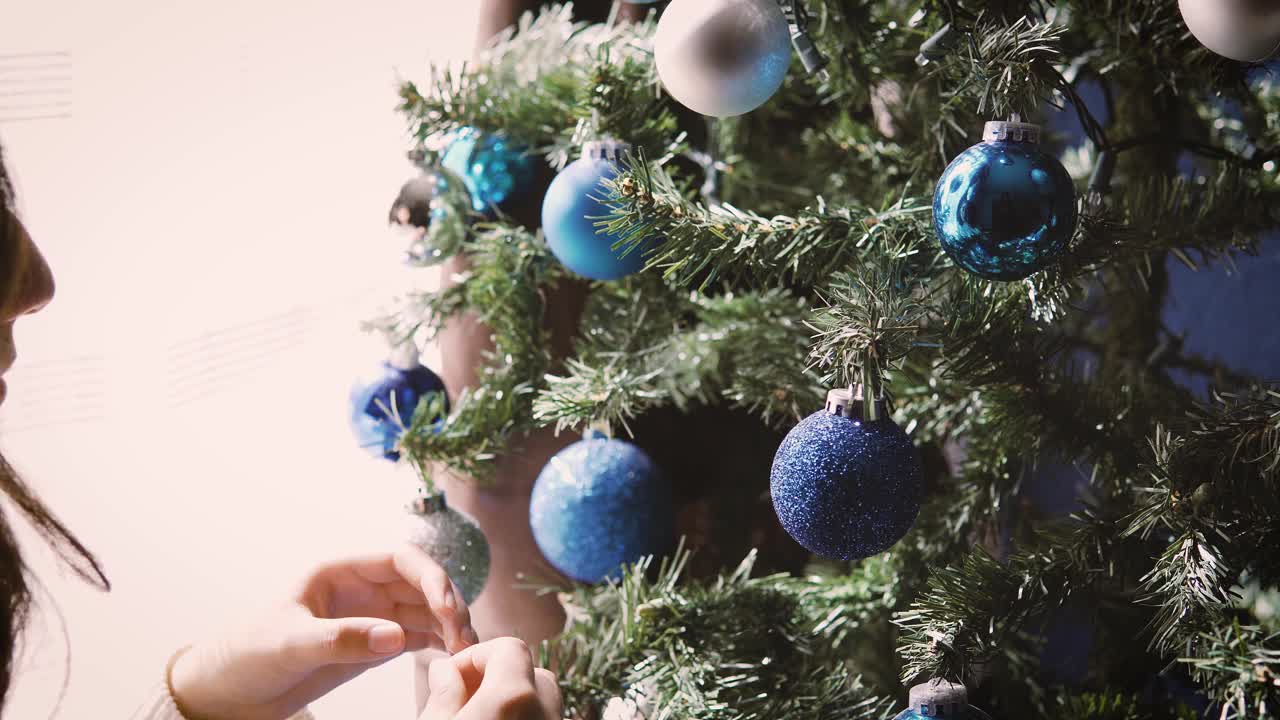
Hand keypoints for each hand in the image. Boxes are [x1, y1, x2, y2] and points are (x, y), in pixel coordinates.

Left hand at [171, 544, 479, 719]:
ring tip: (467, 651)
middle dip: (449, 605)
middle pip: (422, 585)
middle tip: (464, 638)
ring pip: (426, 612)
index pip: (400, 560)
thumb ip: (341, 639)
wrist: (227, 694)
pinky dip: (439, 644)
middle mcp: (362, 590)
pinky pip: (417, 637)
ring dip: (450, 626)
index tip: (448, 606)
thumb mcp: (289, 644)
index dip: (431, 576)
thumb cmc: (245, 656)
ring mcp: (371, 618)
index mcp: (341, 572)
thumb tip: (395, 636)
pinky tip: (453, 656)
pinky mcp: (373, 647)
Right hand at [420, 638, 560, 719]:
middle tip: (466, 699)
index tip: (454, 677)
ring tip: (481, 714)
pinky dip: (528, 716)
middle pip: (532, 672)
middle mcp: (544, 711)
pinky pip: (547, 719)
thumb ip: (443, 692)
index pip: (510, 647)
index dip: (478, 655)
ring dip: (515, 699)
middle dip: (499, 678)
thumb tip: (445, 671)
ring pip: (544, 699)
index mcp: (513, 696)